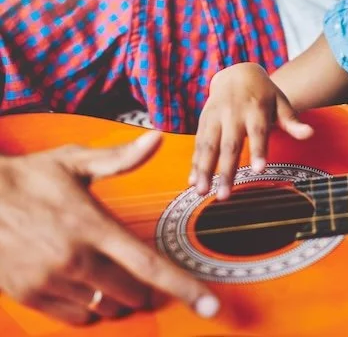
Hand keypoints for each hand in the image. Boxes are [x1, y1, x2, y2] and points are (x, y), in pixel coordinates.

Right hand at [0, 132, 219, 324]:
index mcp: (93, 226)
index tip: (210, 305)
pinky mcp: (30, 295)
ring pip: (104, 307)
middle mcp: (74, 259)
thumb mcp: (76, 161)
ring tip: (114, 276)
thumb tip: (158, 137)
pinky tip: (88, 287)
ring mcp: (50, 281)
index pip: (149, 264)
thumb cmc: (30, 177)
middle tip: (145, 275)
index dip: (184, 287)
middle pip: (130, 291)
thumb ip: (121, 157)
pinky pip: (75, 316)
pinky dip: (90, 308)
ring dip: (118, 298)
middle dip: (146, 288)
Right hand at [190, 63, 312, 199]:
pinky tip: (192, 181)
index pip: (258, 131)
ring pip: (209, 145)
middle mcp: (233, 112)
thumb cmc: (264, 93)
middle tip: (225, 195)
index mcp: (255, 108)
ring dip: (204, 169)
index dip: (259, 150)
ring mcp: (216, 116)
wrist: (237, 72)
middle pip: (230, 144)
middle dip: (226, 170)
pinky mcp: (203, 120)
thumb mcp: (280, 102)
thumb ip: (292, 121)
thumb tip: (310, 134)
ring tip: (202, 191)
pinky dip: (194, 162)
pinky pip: (198, 143)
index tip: (260, 169)